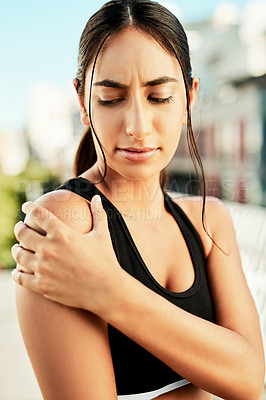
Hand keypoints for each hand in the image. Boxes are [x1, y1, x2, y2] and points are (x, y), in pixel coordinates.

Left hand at [11, 195, 121, 313]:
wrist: (107, 291)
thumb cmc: (106, 261)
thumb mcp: (102, 235)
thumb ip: (98, 214)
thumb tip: (97, 197)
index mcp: (62, 233)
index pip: (37, 214)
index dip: (29, 207)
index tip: (26, 207)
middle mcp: (49, 249)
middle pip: (22, 233)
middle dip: (19, 228)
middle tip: (20, 227)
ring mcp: (43, 268)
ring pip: (19, 255)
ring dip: (16, 249)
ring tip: (18, 248)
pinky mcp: (42, 286)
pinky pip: (20, 277)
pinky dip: (17, 272)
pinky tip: (19, 270)